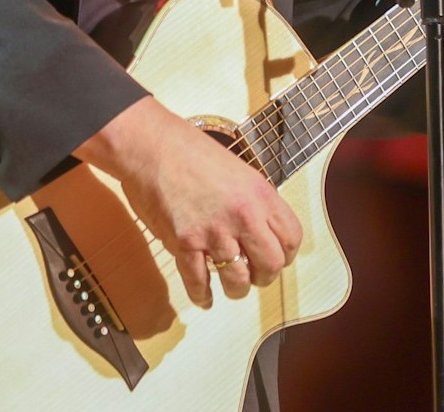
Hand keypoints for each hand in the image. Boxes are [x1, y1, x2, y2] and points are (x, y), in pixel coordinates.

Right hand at [73, 96, 301, 306]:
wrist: (151, 145)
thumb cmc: (190, 151)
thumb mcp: (238, 170)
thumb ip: (253, 201)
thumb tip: (260, 230)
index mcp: (260, 195)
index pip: (292, 238)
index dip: (286, 254)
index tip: (277, 258)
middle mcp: (243, 216)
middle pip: (271, 265)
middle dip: (264, 276)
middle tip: (254, 275)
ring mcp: (213, 232)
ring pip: (238, 280)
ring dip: (236, 289)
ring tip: (230, 286)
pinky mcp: (184, 243)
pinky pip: (198, 282)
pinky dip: (202, 295)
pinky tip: (204, 298)